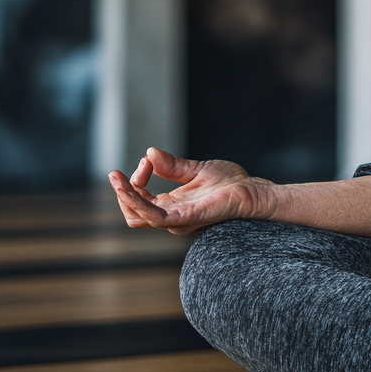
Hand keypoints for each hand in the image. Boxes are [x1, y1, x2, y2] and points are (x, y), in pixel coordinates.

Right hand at [108, 147, 276, 233]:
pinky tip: (131, 187)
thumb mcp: (196, 169)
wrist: (252, 190)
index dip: (133, 181)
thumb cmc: (230, 182)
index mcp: (171, 204)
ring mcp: (177, 219)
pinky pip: (154, 216)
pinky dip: (138, 202)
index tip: (146, 161)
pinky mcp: (186, 218)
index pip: (139, 200)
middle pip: (132, 213)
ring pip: (137, 217)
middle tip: (130, 170)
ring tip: (118, 179)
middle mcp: (171, 214)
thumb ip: (172, 165)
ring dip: (124, 197)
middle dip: (123, 191)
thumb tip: (149, 153)